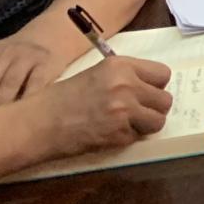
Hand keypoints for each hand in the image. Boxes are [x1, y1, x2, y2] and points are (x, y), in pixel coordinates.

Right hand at [34, 58, 173, 159]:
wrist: (38, 123)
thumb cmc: (63, 98)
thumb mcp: (97, 74)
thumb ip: (125, 77)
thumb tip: (151, 88)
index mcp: (121, 65)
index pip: (163, 74)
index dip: (155, 86)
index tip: (146, 93)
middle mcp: (126, 85)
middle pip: (165, 99)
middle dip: (153, 108)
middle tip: (137, 112)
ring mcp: (124, 110)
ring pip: (158, 120)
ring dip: (145, 125)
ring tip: (126, 124)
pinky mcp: (117, 134)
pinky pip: (137, 137)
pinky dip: (127, 138)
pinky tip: (108, 133)